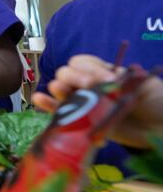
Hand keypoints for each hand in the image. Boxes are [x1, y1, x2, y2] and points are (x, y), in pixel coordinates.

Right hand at [32, 55, 162, 148]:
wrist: (161, 129)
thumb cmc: (157, 103)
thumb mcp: (146, 86)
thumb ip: (129, 81)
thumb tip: (113, 76)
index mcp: (104, 72)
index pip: (83, 63)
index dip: (90, 68)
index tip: (108, 80)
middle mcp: (89, 85)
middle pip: (67, 73)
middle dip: (74, 77)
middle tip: (88, 86)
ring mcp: (83, 103)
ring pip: (59, 90)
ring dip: (58, 88)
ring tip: (61, 92)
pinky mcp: (79, 122)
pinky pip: (58, 112)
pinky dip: (46, 104)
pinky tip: (40, 99)